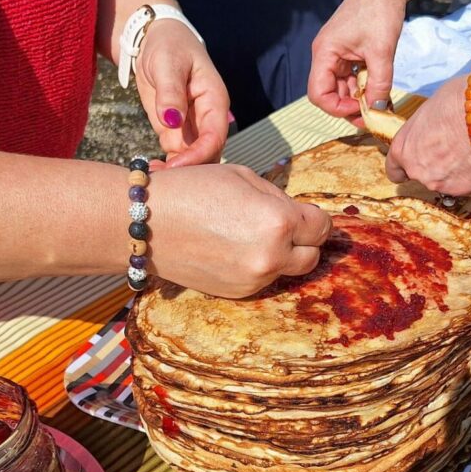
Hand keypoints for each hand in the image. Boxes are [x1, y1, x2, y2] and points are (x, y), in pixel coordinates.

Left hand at [135, 20, 229, 166]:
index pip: (215, 136)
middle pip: (208, 155)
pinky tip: (149, 169)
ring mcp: (192, 128)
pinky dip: (166, 166)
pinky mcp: (176, 133)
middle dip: (188, 169)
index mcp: (214, 101)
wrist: (155, 40)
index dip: (198, 155)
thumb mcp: (167, 62)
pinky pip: (176, 157)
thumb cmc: (167, 45)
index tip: (176, 166)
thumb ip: (170, 92)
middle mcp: (208, 119)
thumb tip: (171, 120)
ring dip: (176, 172)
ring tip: (150, 177)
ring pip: (193, 161)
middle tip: (160, 177)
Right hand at [147, 164, 331, 297]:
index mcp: (279, 222)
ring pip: (288, 270)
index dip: (314, 218)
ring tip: (247, 234)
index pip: (323, 227)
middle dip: (303, 241)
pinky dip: (257, 267)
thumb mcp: (244, 177)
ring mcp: (255, 279)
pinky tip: (232, 249)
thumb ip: (279, 199)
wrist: (147, 224)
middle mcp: (272, 257)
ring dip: (279, 255)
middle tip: (283, 226)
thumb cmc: (193, 191)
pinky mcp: (238, 293)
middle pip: (312, 256)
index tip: (304, 214)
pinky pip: (264, 281)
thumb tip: (299, 215)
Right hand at [308, 0, 409, 119]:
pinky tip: (380, 89)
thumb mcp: (381, 52)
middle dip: (350, 106)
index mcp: (324, 52)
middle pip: (330, 92)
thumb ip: (379, 85)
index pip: (318, 94)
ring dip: (359, 97)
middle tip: (374, 112)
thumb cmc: (380, 10)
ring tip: (381, 102)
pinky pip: (352, 75)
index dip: (337, 108)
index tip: (361, 108)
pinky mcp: (349, 49)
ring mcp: (337, 51)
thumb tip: (377, 110)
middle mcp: (326, 53)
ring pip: (343, 85)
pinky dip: (365, 85)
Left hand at [385, 75, 470, 194]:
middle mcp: (418, 171)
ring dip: (454, 170)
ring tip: (469, 149)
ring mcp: (441, 183)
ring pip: (445, 181)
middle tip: (450, 147)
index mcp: (403, 149)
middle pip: (421, 175)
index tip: (410, 165)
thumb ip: (423, 129)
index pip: (394, 170)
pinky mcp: (465, 189)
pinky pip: (467, 184)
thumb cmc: (457, 102)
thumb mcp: (428, 110)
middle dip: (434, 165)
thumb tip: (431, 130)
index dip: (404, 167)